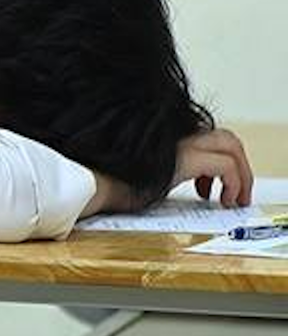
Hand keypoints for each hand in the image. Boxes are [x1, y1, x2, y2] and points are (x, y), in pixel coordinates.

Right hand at [83, 128, 253, 216]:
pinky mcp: (184, 158)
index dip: (219, 163)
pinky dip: (233, 183)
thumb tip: (178, 184)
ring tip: (233, 198)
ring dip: (241, 174)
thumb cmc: (110, 184)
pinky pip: (226, 166)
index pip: (208, 139)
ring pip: (231, 147)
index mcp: (167, 138)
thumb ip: (165, 172)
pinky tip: (222, 199)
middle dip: (239, 167)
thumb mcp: (145, 175)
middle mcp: (177, 136)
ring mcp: (181, 144)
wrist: (94, 184)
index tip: (208, 189)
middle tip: (232, 193)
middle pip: (226, 139)